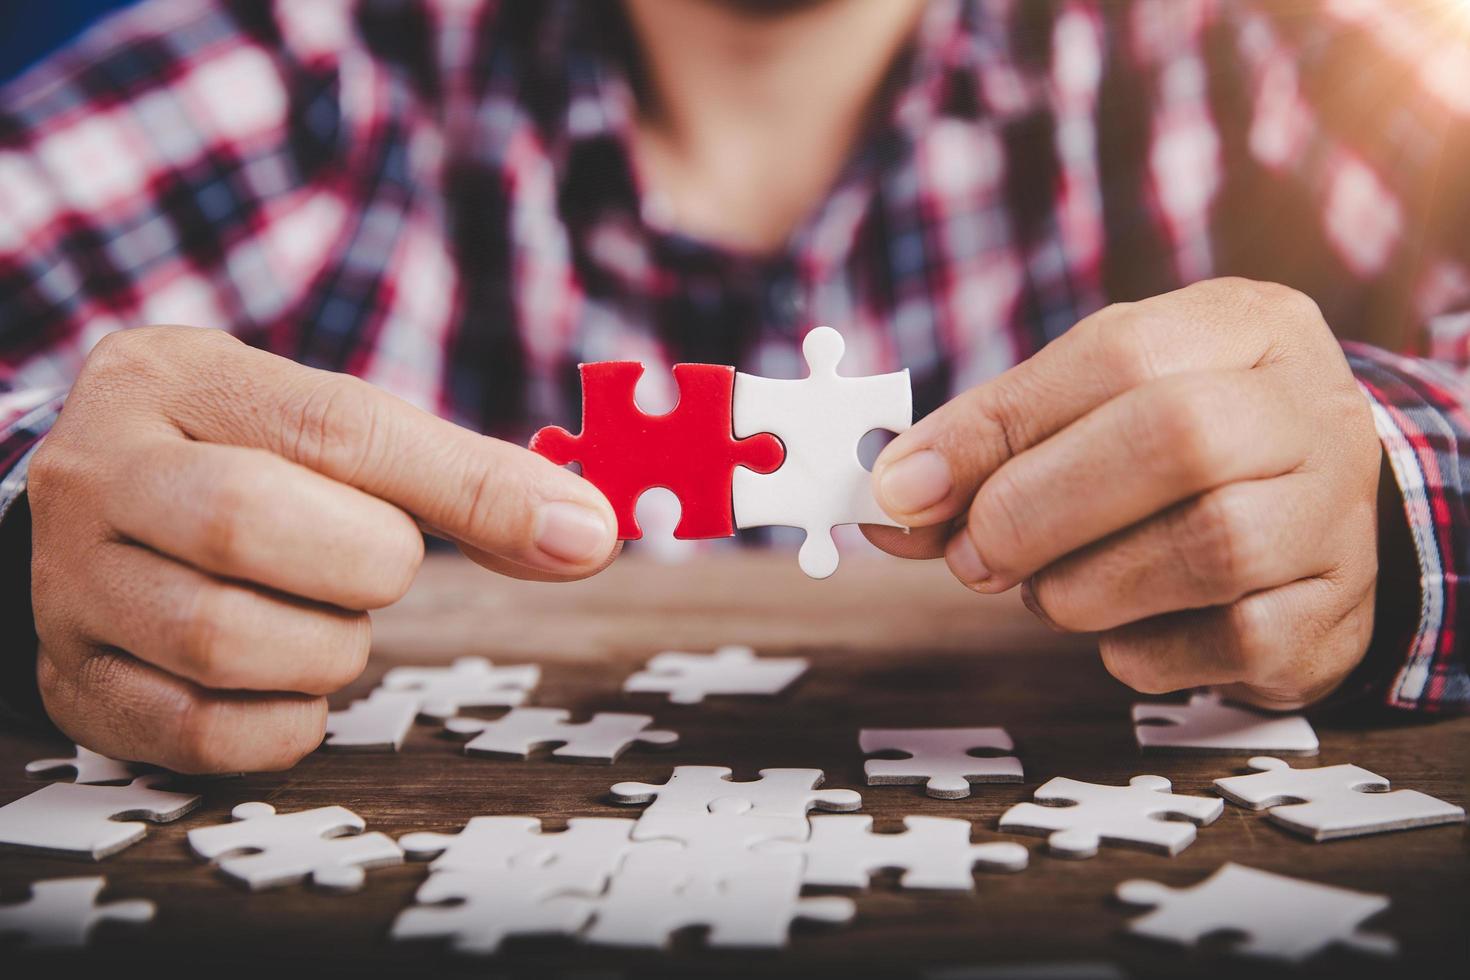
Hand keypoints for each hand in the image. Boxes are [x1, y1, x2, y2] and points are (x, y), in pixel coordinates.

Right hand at [28, 327, 617, 771]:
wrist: (101, 516)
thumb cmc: (246, 462)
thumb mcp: (335, 436)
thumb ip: (459, 478)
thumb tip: (586, 533)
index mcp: (177, 380)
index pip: (335, 427)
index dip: (468, 486)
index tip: (577, 532)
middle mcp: (99, 474)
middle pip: (251, 523)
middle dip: (364, 566)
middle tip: (374, 567)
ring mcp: (71, 585)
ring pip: (223, 639)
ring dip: (325, 648)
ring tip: (325, 617)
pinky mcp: (76, 682)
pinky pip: (199, 732)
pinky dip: (282, 724)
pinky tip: (291, 684)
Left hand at [867, 279, 1382, 708]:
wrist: (1319, 517)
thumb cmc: (1177, 454)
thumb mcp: (1095, 409)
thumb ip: (1000, 444)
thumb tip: (893, 498)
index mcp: (1245, 326)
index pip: (1115, 355)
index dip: (996, 425)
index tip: (904, 485)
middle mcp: (1310, 409)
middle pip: (1174, 440)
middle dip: (1036, 508)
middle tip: (970, 556)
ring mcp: (1336, 515)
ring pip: (1206, 548)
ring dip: (1083, 586)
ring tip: (1049, 589)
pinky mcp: (1335, 616)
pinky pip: (1228, 642)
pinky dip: (1142, 649)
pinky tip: (1124, 631)